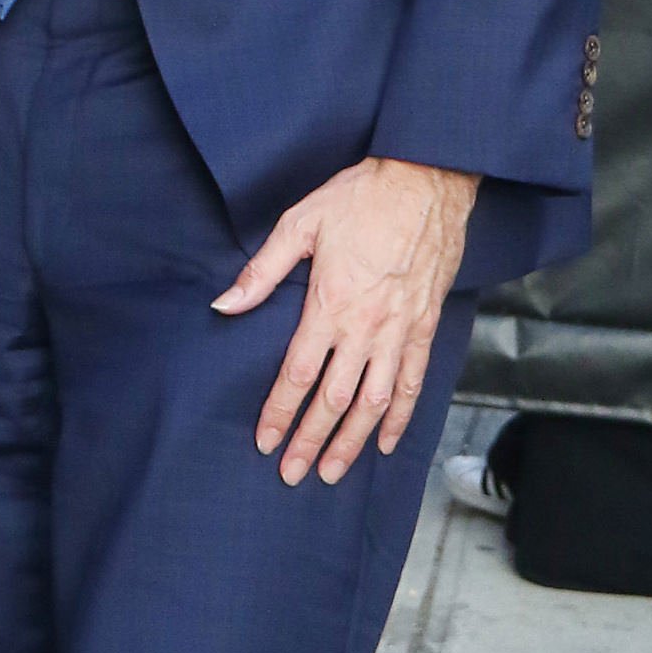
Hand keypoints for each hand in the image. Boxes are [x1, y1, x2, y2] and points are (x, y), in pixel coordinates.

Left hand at [214, 156, 477, 484]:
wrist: (427, 178)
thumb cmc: (361, 196)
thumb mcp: (300, 224)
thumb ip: (261, 271)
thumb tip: (224, 305)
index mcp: (330, 305)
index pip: (297, 375)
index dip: (279, 412)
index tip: (265, 441)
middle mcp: (366, 327)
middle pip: (334, 400)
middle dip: (311, 440)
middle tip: (293, 474)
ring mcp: (400, 331)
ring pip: (375, 402)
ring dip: (353, 441)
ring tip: (334, 472)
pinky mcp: (426, 326)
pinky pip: (414, 383)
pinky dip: (401, 417)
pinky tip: (387, 442)